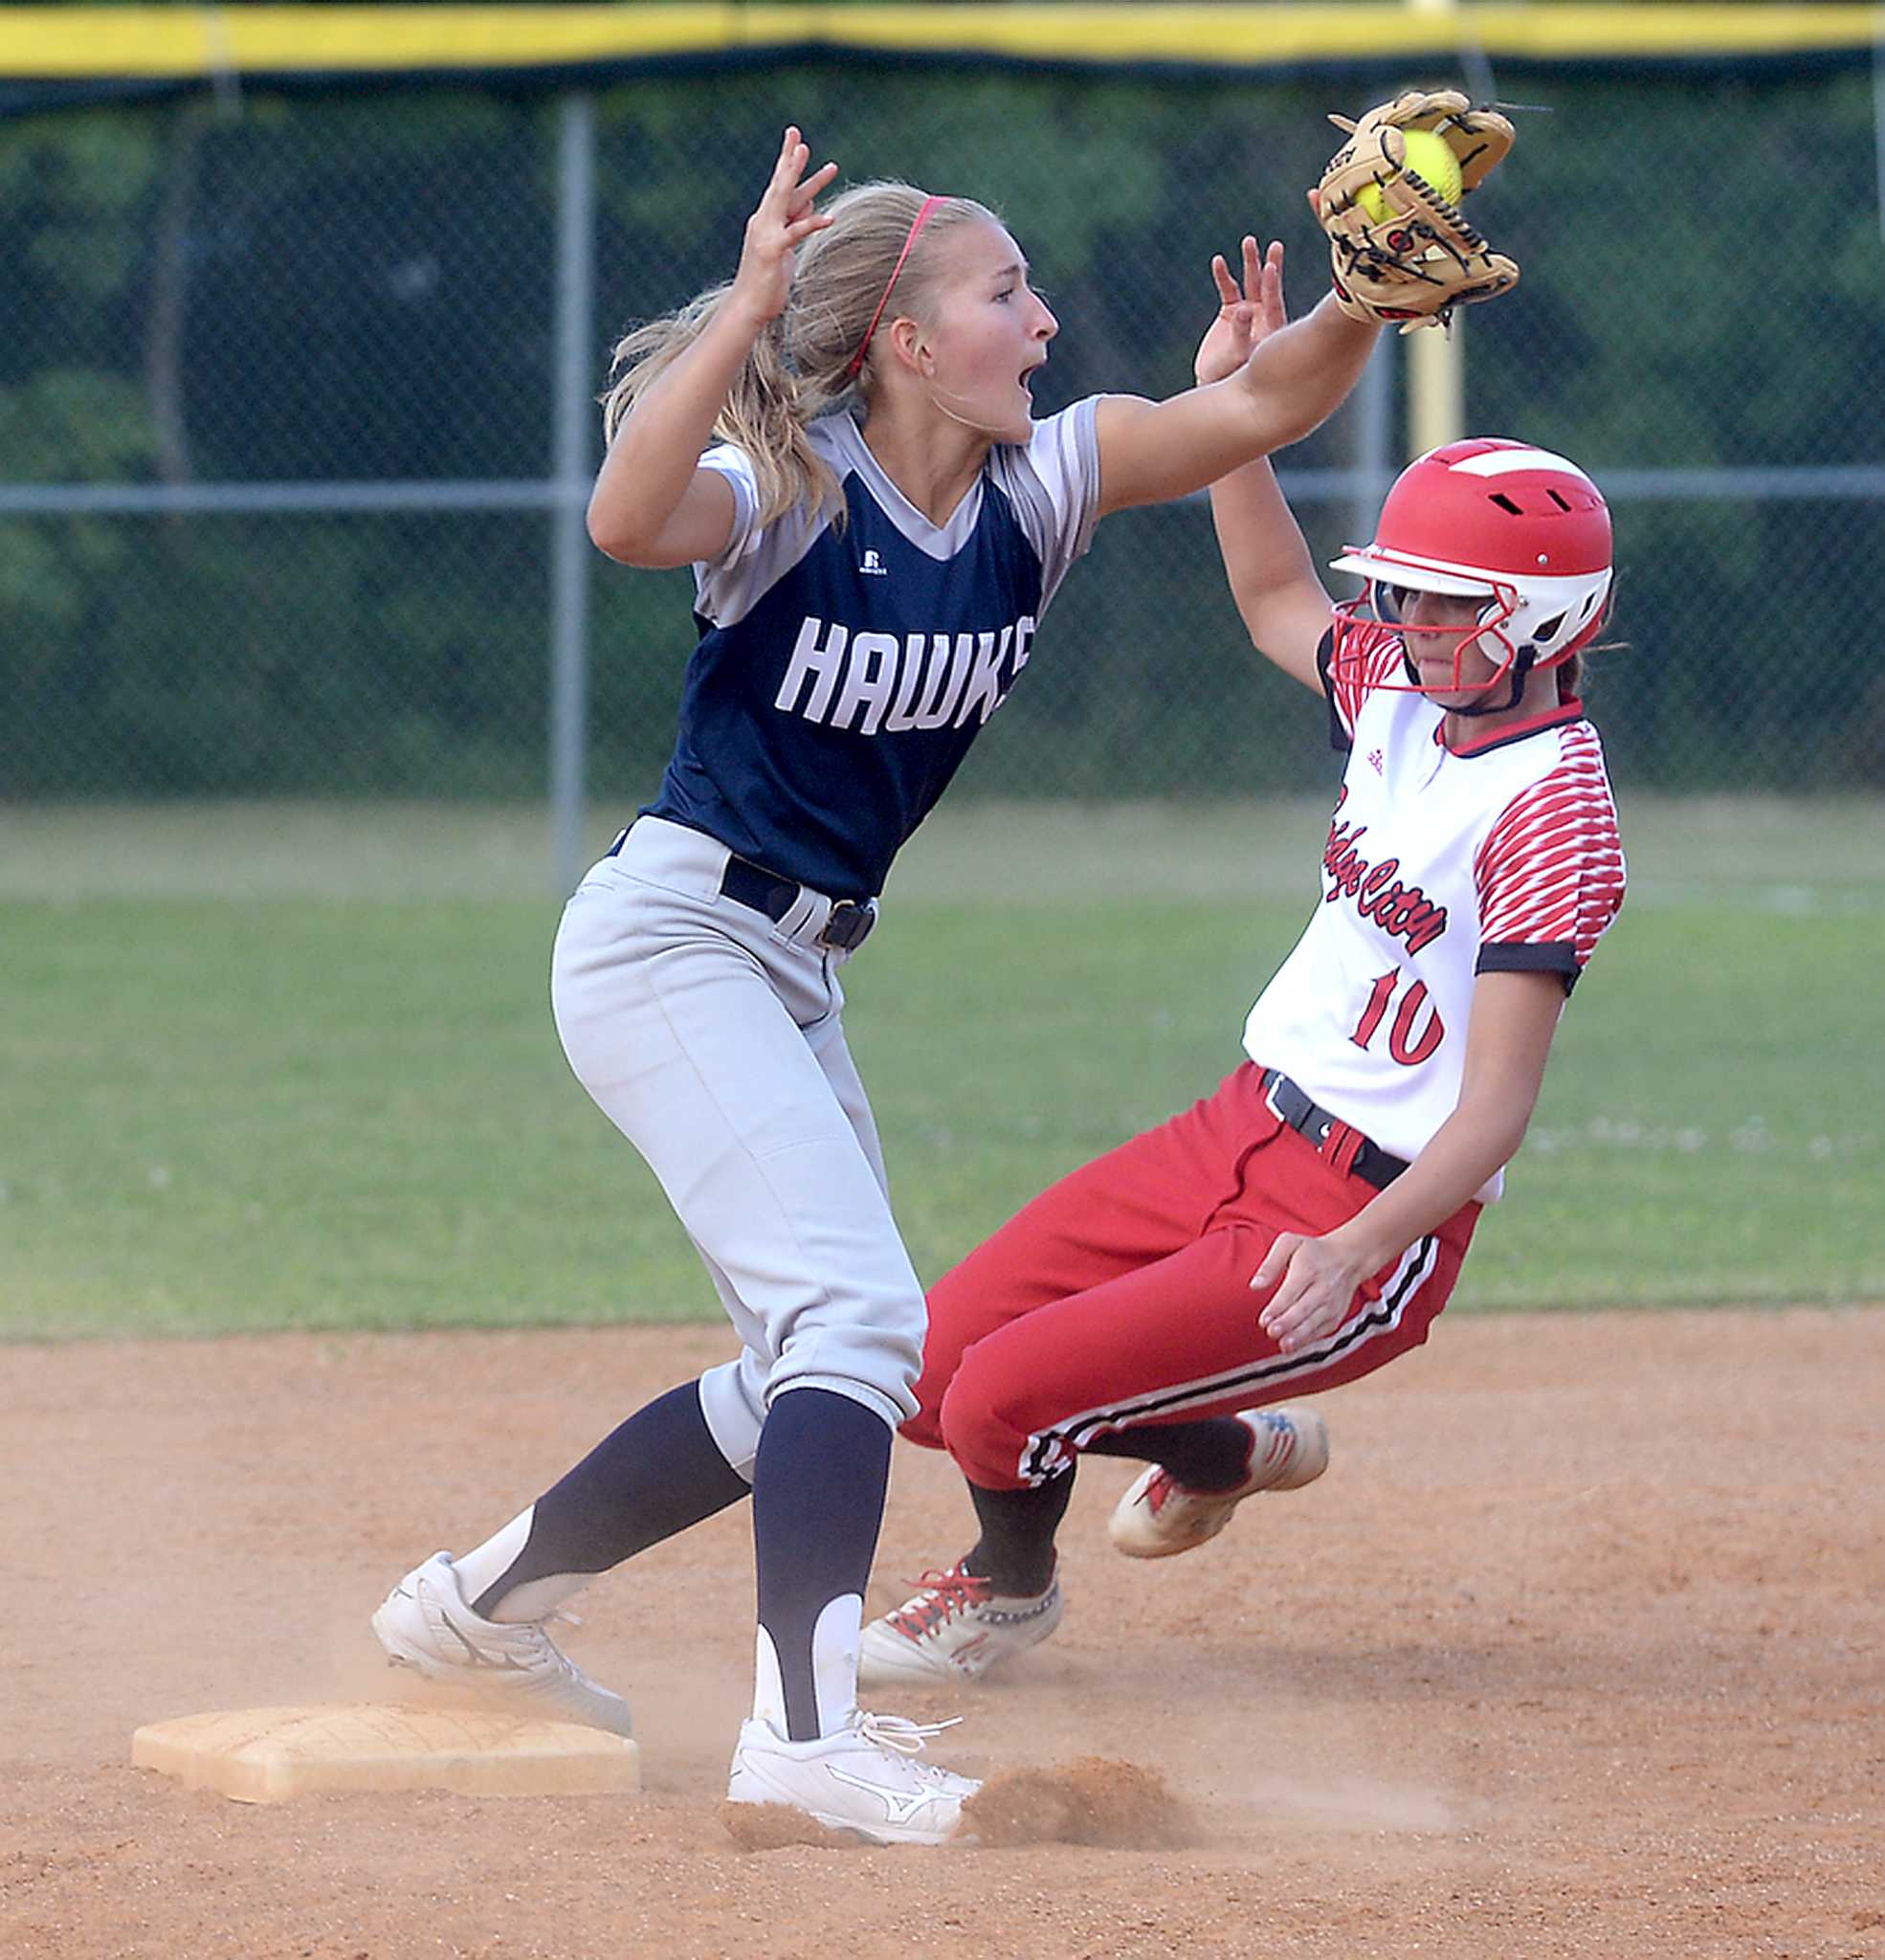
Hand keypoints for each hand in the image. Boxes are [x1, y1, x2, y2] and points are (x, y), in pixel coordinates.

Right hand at [729, 126, 838, 328]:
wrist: (747, 306)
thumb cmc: (766, 280)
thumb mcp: (785, 247)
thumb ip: (795, 223)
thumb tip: (810, 202)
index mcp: (766, 219)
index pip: (780, 185)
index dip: (789, 163)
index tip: (797, 141)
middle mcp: (763, 221)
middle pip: (780, 184)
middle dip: (790, 159)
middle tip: (798, 136)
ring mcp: (766, 234)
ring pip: (786, 200)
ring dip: (806, 181)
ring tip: (826, 167)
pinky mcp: (773, 250)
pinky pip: (797, 232)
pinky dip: (814, 223)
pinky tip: (831, 217)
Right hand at [1193, 236, 1286, 386]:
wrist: (1216, 384)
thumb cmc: (1232, 376)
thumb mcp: (1239, 357)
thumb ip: (1242, 334)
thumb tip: (1244, 310)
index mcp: (1272, 328)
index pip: (1274, 302)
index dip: (1272, 285)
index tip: (1270, 267)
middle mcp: (1263, 316)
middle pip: (1268, 286)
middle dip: (1269, 266)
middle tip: (1275, 246)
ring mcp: (1248, 311)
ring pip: (1250, 282)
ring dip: (1249, 263)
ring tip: (1249, 241)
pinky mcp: (1231, 311)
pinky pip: (1227, 289)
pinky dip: (1222, 275)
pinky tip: (1217, 261)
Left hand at [1250, 1229, 1373, 1354]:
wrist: (1348, 1258)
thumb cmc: (1312, 1251)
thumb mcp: (1289, 1244)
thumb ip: (1270, 1264)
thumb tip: (1254, 1285)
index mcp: (1309, 1269)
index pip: (1292, 1291)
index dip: (1278, 1307)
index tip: (1264, 1319)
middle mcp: (1324, 1288)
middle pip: (1304, 1308)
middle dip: (1288, 1323)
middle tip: (1272, 1332)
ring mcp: (1332, 1304)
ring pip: (1315, 1323)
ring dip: (1299, 1335)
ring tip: (1284, 1345)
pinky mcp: (1336, 1316)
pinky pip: (1322, 1330)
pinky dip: (1309, 1340)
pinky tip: (1293, 1346)